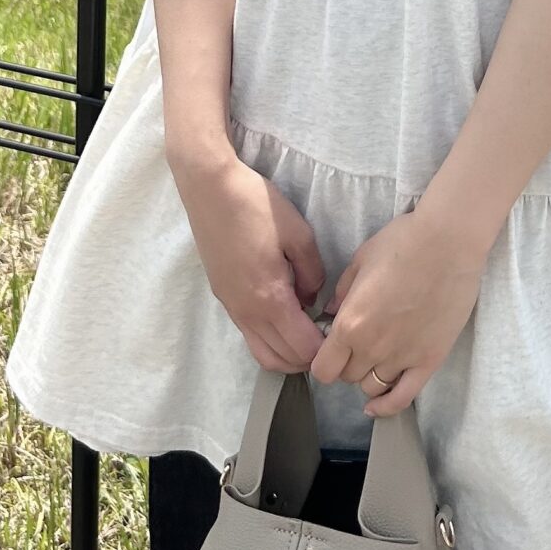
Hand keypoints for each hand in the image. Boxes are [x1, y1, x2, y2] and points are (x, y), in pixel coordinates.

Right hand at [171, 151, 326, 372]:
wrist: (210, 189)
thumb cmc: (257, 206)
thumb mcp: (299, 233)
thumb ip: (313, 272)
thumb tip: (311, 298)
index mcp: (269, 298)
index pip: (301, 347)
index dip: (324, 349)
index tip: (341, 335)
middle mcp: (247, 313)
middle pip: (281, 360)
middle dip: (308, 357)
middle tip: (328, 337)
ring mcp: (232, 308)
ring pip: (261, 353)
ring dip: (287, 354)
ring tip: (306, 332)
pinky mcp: (223, 299)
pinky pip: (250, 335)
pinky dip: (270, 339)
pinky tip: (285, 316)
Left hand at [307, 205, 487, 416]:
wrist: (449, 243)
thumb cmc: (402, 242)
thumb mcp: (360, 260)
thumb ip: (341, 293)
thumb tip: (330, 314)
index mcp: (350, 324)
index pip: (323, 369)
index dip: (322, 361)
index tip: (328, 348)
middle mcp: (372, 348)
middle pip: (346, 378)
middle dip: (345, 363)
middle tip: (355, 343)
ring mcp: (402, 357)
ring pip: (371, 388)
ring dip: (367, 376)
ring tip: (374, 356)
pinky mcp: (429, 360)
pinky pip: (402, 397)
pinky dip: (386, 406)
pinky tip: (376, 405)